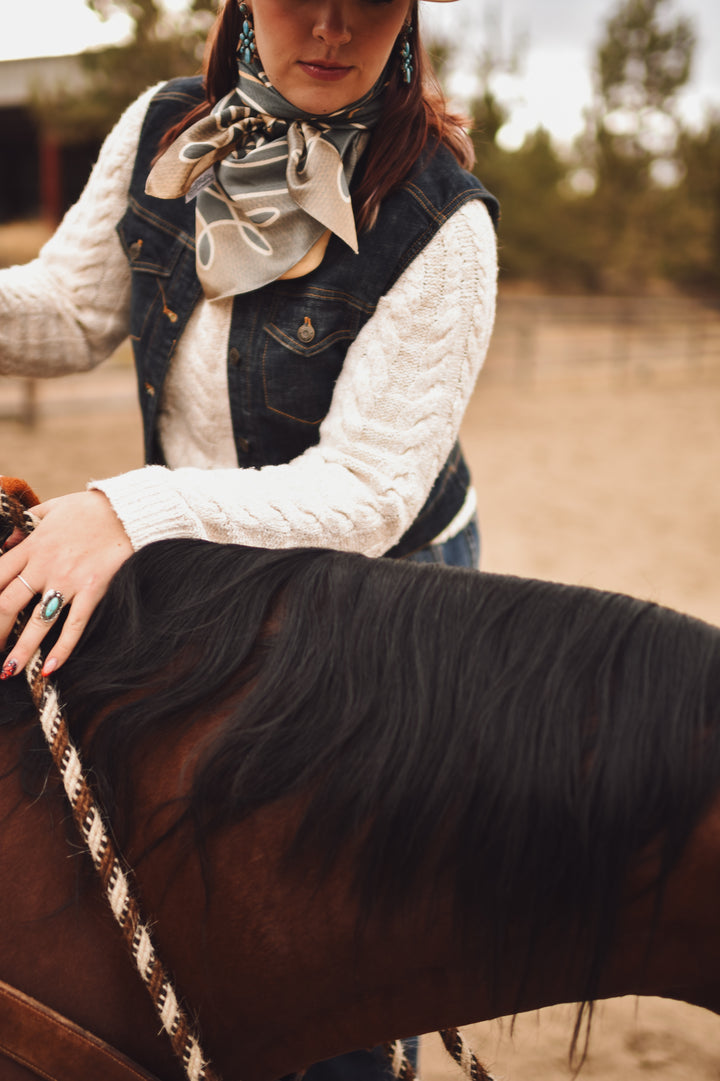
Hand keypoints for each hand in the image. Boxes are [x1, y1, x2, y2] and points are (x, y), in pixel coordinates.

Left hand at [0, 490, 132, 678]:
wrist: (127, 511)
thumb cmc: (89, 510)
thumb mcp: (50, 508)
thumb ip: (26, 524)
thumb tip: (8, 540)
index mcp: (32, 546)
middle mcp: (45, 566)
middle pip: (7, 604)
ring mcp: (69, 581)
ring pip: (37, 622)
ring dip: (20, 650)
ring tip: (8, 670)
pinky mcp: (93, 590)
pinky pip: (75, 625)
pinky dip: (62, 649)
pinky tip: (50, 668)